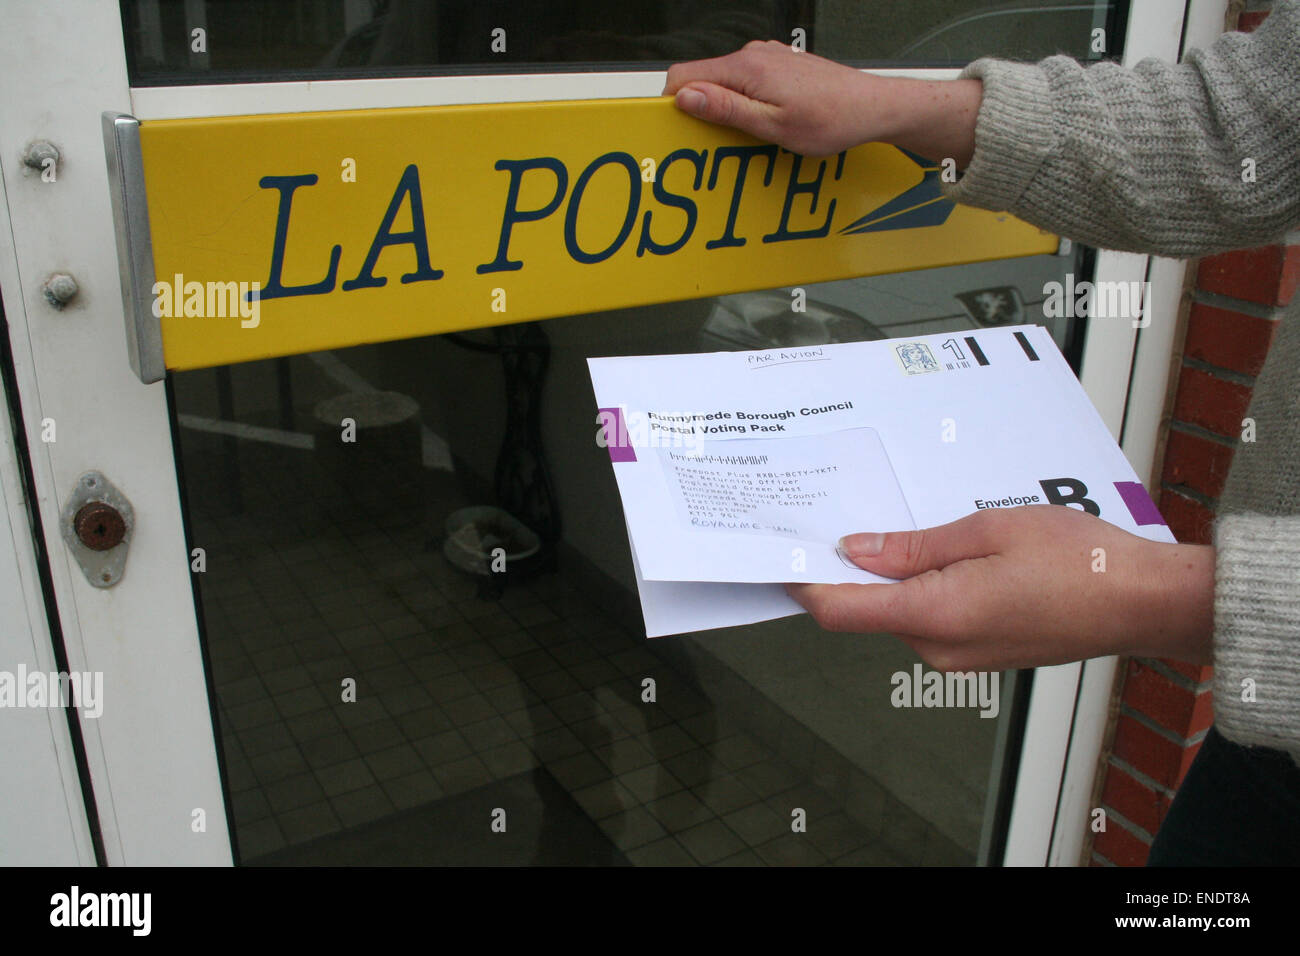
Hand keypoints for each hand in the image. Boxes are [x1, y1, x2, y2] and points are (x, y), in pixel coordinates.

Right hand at [662, 40, 981, 164]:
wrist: (872, 107)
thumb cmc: (831, 120)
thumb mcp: (772, 126)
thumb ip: (726, 109)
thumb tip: (686, 97)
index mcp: (746, 69)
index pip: (682, 76)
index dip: (672, 104)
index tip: (673, 129)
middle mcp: (753, 56)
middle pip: (701, 79)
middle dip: (698, 110)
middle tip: (708, 142)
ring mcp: (766, 59)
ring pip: (723, 82)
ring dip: (722, 109)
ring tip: (739, 138)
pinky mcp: (778, 67)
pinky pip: (745, 84)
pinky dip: (743, 104)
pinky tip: (759, 126)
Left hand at [786, 504, 1214, 670]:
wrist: (1144, 602)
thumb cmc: (1080, 562)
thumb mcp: (986, 531)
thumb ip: (913, 546)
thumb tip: (858, 550)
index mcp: (935, 615)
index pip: (841, 611)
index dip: (805, 585)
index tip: (783, 557)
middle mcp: (941, 648)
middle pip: (869, 610)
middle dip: (854, 568)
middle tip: (847, 516)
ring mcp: (963, 658)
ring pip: (903, 612)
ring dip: (896, 575)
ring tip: (916, 526)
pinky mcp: (982, 654)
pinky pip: (935, 619)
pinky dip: (926, 589)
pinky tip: (949, 554)